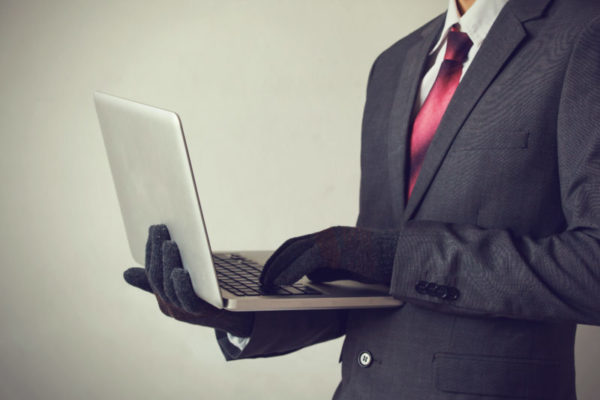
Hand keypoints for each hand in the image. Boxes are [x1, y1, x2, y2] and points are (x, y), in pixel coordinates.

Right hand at [124, 225, 253, 336]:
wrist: (235, 317)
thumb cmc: (206, 297)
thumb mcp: (181, 286)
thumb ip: (160, 279)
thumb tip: (126, 273)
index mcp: (163, 298)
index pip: (151, 273)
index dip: (150, 251)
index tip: (152, 230)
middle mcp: (170, 307)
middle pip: (158, 278)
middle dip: (156, 252)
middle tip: (159, 228)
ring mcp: (184, 312)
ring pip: (169, 287)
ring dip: (168, 264)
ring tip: (169, 243)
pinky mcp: (201, 314)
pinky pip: (187, 300)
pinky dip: (181, 285)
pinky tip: (180, 271)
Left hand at [259, 226, 398, 286]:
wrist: (405, 257)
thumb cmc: (382, 264)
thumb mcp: (349, 267)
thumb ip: (330, 269)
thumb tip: (310, 277)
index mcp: (331, 237)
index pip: (298, 245)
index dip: (281, 258)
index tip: (269, 272)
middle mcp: (329, 234)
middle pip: (291, 246)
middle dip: (274, 263)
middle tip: (261, 280)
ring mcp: (333, 239)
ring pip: (296, 250)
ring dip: (278, 268)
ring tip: (266, 283)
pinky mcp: (339, 248)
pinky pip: (308, 259)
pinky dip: (292, 270)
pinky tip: (282, 282)